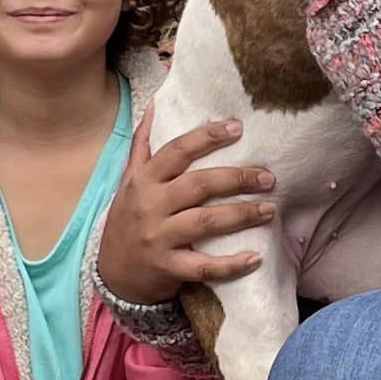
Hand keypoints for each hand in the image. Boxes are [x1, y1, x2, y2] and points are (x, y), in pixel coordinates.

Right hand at [96, 107, 276, 304]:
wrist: (112, 274)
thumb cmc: (127, 221)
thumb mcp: (128, 182)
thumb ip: (143, 145)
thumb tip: (155, 105)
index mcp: (144, 181)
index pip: (177, 151)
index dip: (207, 137)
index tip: (237, 128)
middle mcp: (150, 206)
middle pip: (198, 185)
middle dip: (236, 178)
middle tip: (267, 178)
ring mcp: (158, 238)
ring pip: (205, 222)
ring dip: (241, 215)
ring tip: (268, 210)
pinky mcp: (167, 268)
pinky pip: (203, 266)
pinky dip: (231, 264)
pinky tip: (255, 257)